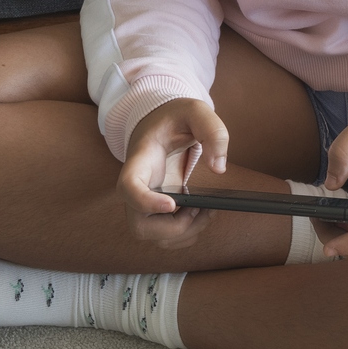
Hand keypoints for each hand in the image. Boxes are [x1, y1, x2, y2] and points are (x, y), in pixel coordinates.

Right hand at [118, 98, 228, 249]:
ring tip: (206, 211)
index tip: (172, 204)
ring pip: (152, 236)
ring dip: (184, 233)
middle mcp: (136, 187)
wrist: (162, 124)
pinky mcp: (154, 212)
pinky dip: (186, 234)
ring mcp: (143, 202)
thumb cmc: (176, 118)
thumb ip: (212, 131)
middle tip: (199, 208)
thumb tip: (219, 167)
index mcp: (140, 160)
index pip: (129, 187)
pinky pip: (164, 237)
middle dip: (174, 227)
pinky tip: (201, 215)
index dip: (145, 202)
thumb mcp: (196, 111)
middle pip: (139, 225)